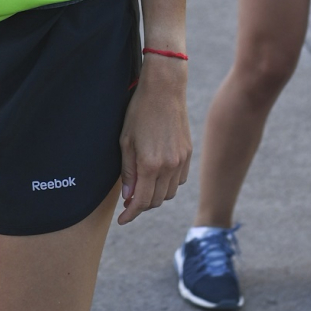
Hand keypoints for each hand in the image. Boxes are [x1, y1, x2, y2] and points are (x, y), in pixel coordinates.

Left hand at [117, 57, 191, 223]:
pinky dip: (168, 185)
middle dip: (141, 206)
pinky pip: (180, 180)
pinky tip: (157, 177)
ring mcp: (181, 161)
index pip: (141, 201)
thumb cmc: (139, 112)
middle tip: (129, 202)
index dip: (130, 214)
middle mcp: (169, 166)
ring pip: (170, 193)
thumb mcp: (125, 141)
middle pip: (156, 201)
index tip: (122, 220)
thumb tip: (128, 196)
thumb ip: (128, 172)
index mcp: (150, 164)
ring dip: (156, 196)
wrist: (164, 90)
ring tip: (142, 189)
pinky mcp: (188, 154)